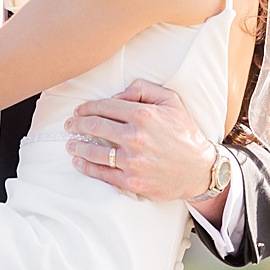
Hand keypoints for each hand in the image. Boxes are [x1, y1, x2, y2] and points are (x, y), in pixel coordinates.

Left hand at [64, 79, 221, 201]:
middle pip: (94, 127)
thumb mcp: (170, 101)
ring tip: (71, 143)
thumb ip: (142, 88)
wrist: (200, 169)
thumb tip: (116, 95)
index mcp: (143, 115)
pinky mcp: (132, 180)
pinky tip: (78, 161)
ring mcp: (133, 161)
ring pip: (94, 151)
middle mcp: (136, 137)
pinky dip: (85, 166)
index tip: (79, 111)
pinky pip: (102, 173)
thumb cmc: (184, 132)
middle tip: (69, 125)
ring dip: (77, 146)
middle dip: (76, 124)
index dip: (87, 108)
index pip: (104, 107)